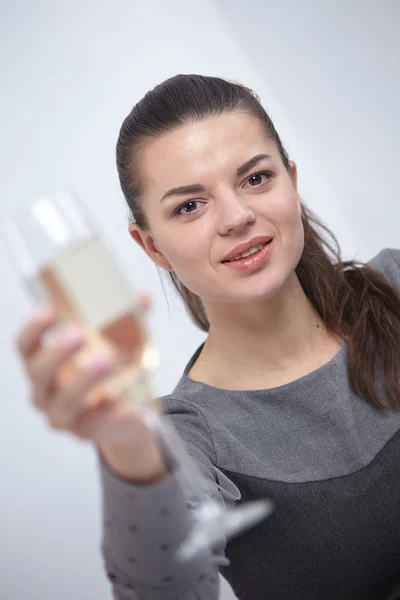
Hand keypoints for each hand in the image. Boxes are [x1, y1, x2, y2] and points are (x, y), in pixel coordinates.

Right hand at [15, 293, 167, 482]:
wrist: (132, 409)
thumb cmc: (115, 368)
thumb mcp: (121, 339)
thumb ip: (129, 318)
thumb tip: (142, 296)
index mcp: (44, 362)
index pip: (25, 345)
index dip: (33, 328)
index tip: (48, 310)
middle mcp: (45, 390)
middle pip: (38, 372)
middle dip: (57, 352)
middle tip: (78, 334)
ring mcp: (61, 415)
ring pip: (64, 401)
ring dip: (83, 381)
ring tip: (105, 360)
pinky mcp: (85, 433)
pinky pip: (93, 423)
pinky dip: (108, 410)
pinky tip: (121, 399)